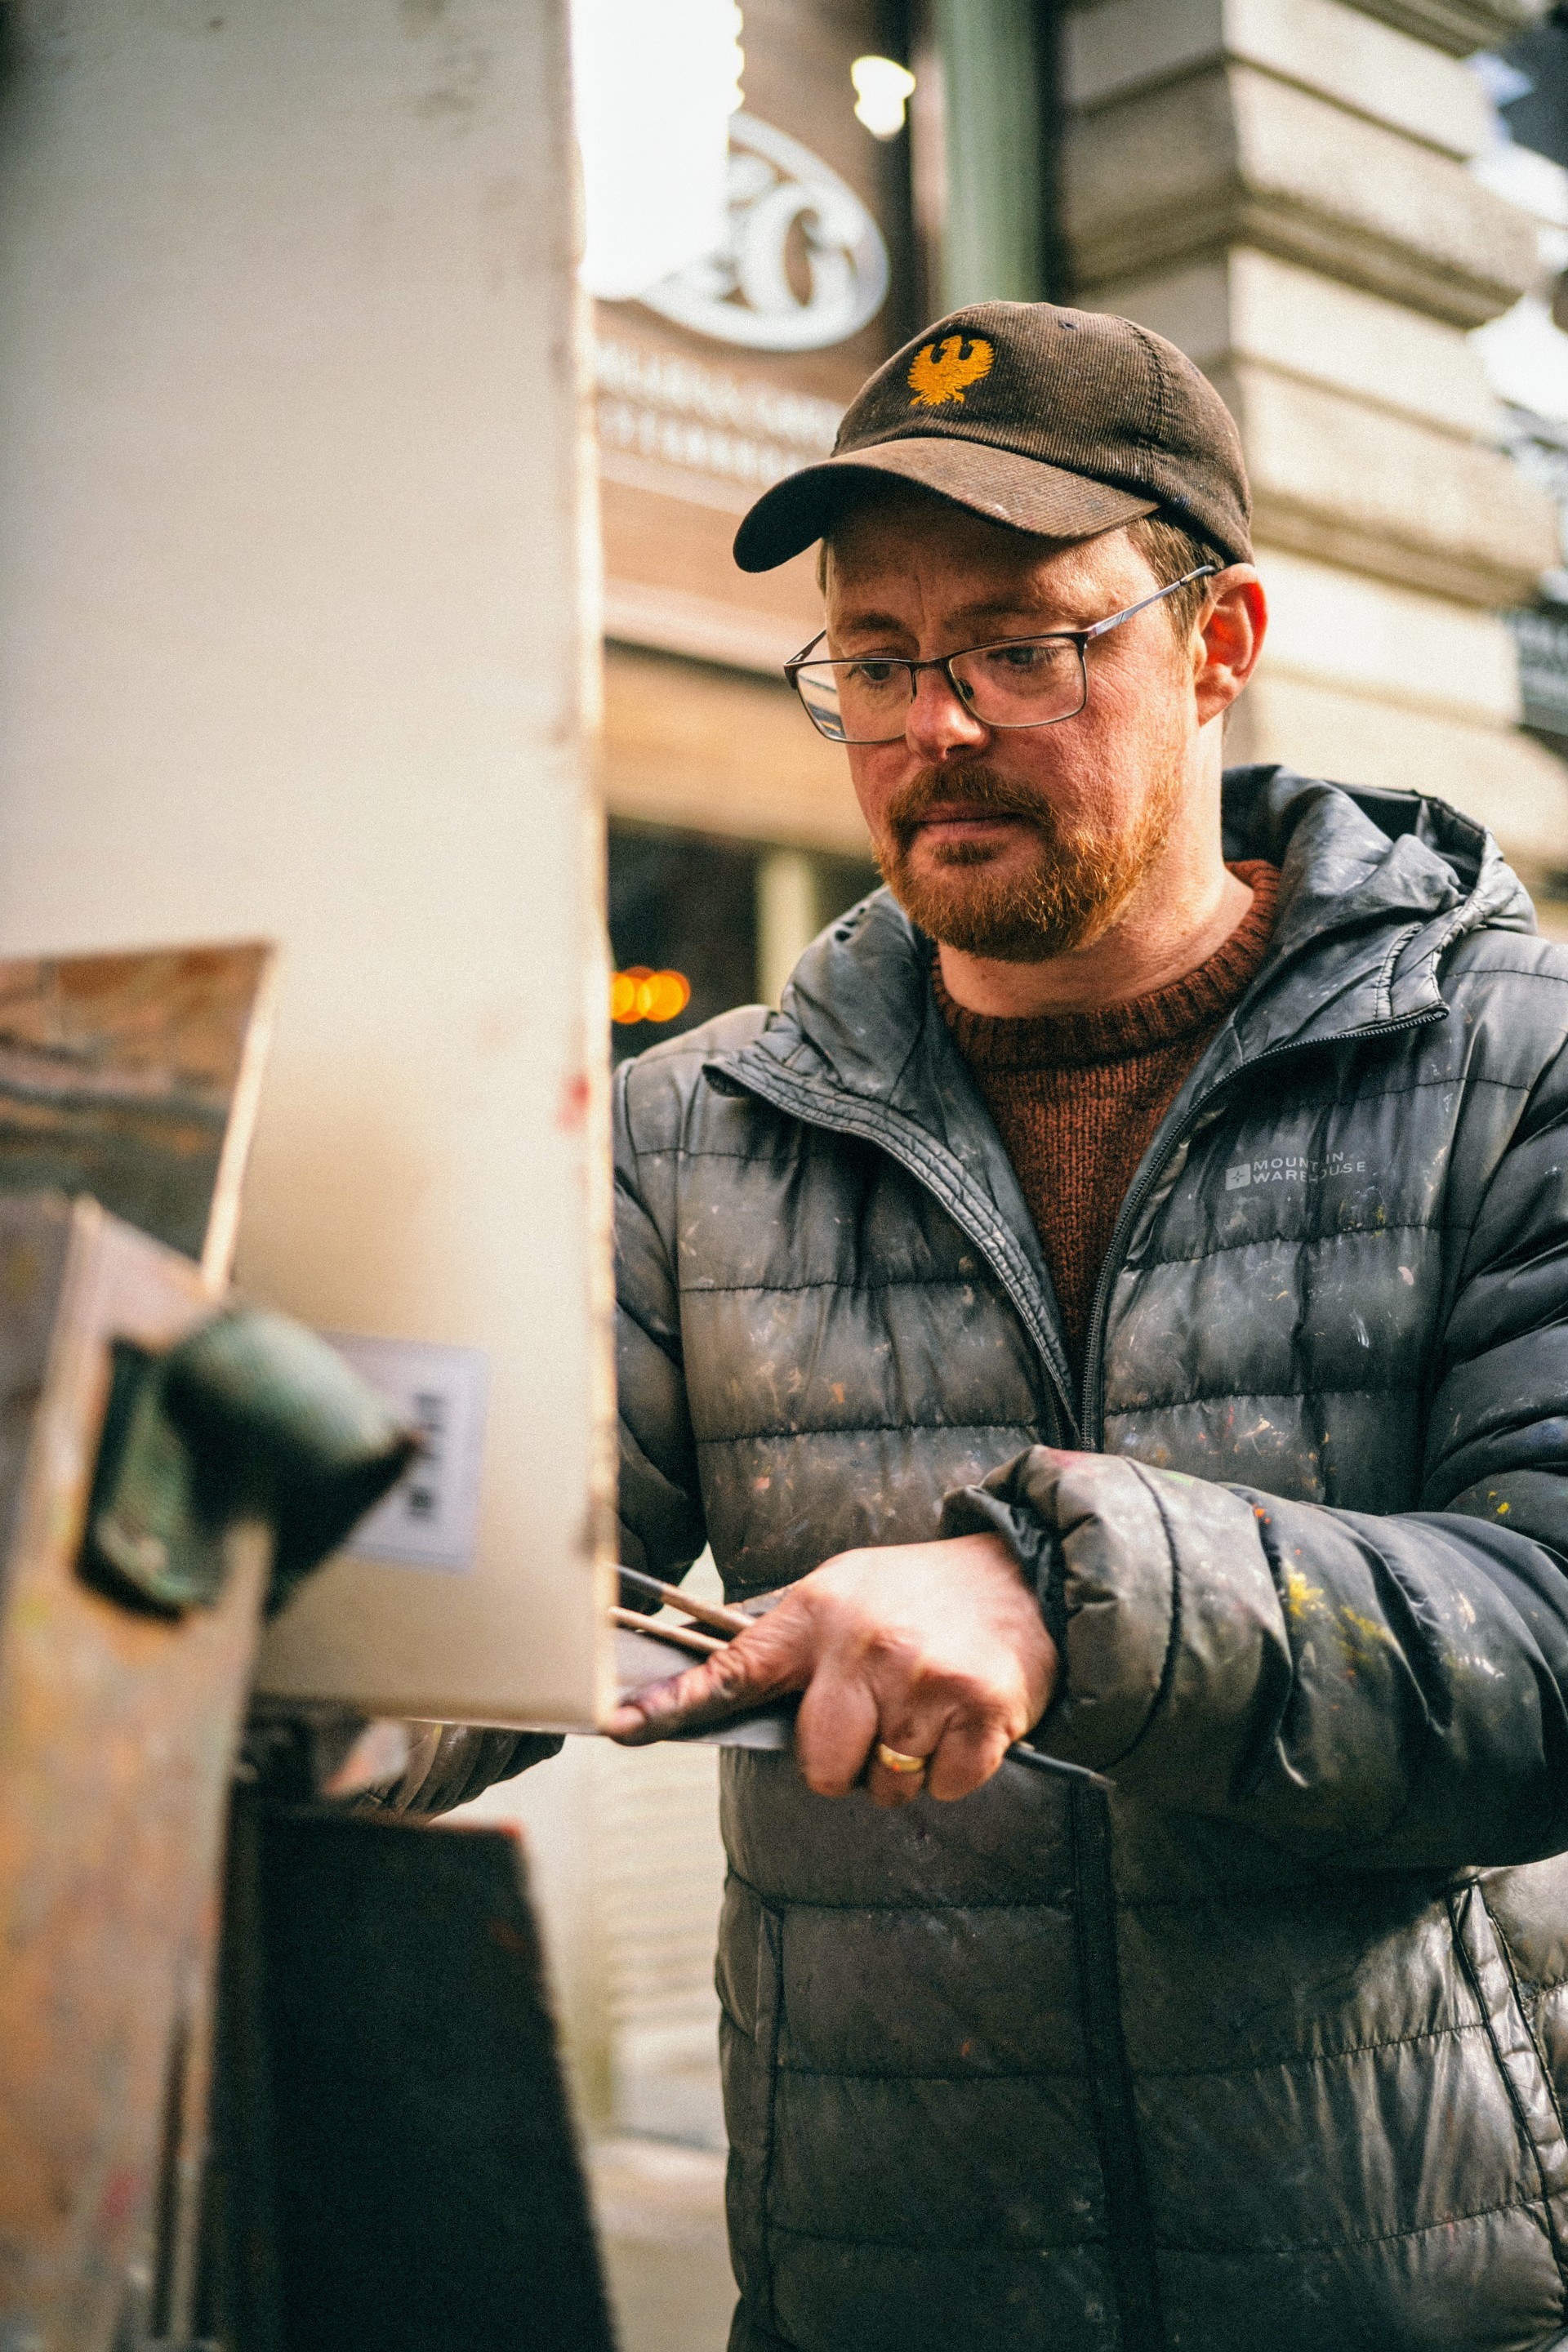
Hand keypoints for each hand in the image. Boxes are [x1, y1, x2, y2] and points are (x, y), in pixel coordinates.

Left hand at [605, 1533, 1056, 1806]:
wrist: (1024, 1576)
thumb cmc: (916, 1595)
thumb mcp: (841, 1593)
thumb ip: (785, 1644)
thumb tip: (714, 1690)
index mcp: (815, 1615)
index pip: (732, 1670)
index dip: (669, 1705)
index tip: (615, 1724)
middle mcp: (865, 1646)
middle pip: (819, 1768)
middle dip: (844, 1761)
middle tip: (875, 1716)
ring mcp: (924, 1680)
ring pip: (883, 1787)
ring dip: (901, 1767)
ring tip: (924, 1706)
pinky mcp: (981, 1712)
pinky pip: (941, 1790)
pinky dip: (951, 1772)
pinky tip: (960, 1720)